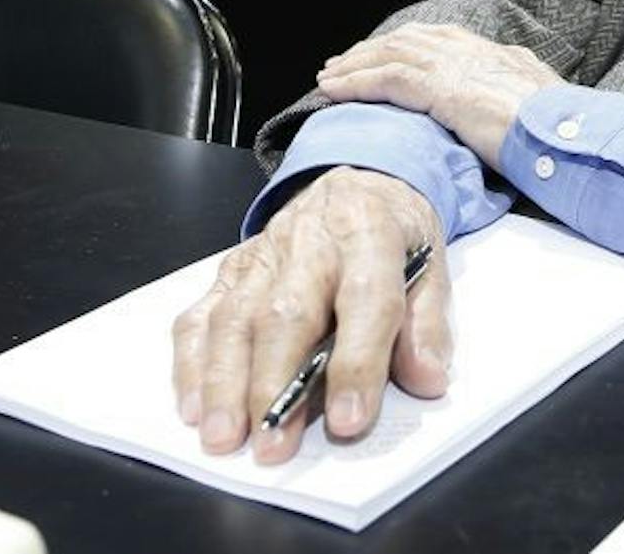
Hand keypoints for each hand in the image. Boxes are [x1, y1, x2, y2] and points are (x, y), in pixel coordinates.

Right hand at [170, 167, 450, 464]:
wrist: (358, 179)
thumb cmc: (393, 230)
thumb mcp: (431, 263)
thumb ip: (427, 324)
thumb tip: (427, 378)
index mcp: (369, 233)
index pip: (364, 299)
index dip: (356, 364)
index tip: (348, 421)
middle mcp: (309, 242)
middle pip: (285, 314)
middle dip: (273, 385)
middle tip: (272, 444)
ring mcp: (264, 256)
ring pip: (234, 318)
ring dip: (224, 383)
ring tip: (222, 437)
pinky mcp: (232, 270)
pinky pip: (202, 315)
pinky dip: (192, 363)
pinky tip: (193, 406)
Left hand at [316, 23, 560, 167]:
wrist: (569, 134)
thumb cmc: (562, 129)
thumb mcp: (540, 101)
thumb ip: (518, 92)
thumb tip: (511, 97)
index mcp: (493, 52)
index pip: (436, 39)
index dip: (402, 45)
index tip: (379, 55)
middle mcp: (470, 50)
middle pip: (406, 41)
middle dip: (369, 51)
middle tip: (340, 64)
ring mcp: (455, 66)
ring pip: (390, 55)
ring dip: (353, 66)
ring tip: (327, 79)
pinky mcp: (441, 88)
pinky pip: (386, 79)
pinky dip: (355, 83)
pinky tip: (333, 92)